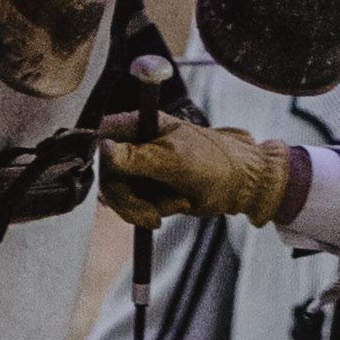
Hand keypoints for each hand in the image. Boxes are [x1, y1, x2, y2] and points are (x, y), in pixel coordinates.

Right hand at [99, 124, 296, 229]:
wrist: (241, 186)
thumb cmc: (215, 163)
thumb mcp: (175, 160)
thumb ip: (138, 157)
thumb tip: (103, 150)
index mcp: (139, 125)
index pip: (100, 138)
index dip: (98, 163)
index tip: (112, 184)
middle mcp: (135, 144)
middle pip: (105, 175)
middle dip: (127, 199)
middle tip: (150, 214)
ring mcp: (140, 168)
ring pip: (118, 195)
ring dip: (145, 207)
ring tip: (178, 202)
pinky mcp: (147, 188)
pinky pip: (133, 206)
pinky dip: (153, 211)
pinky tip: (178, 204)